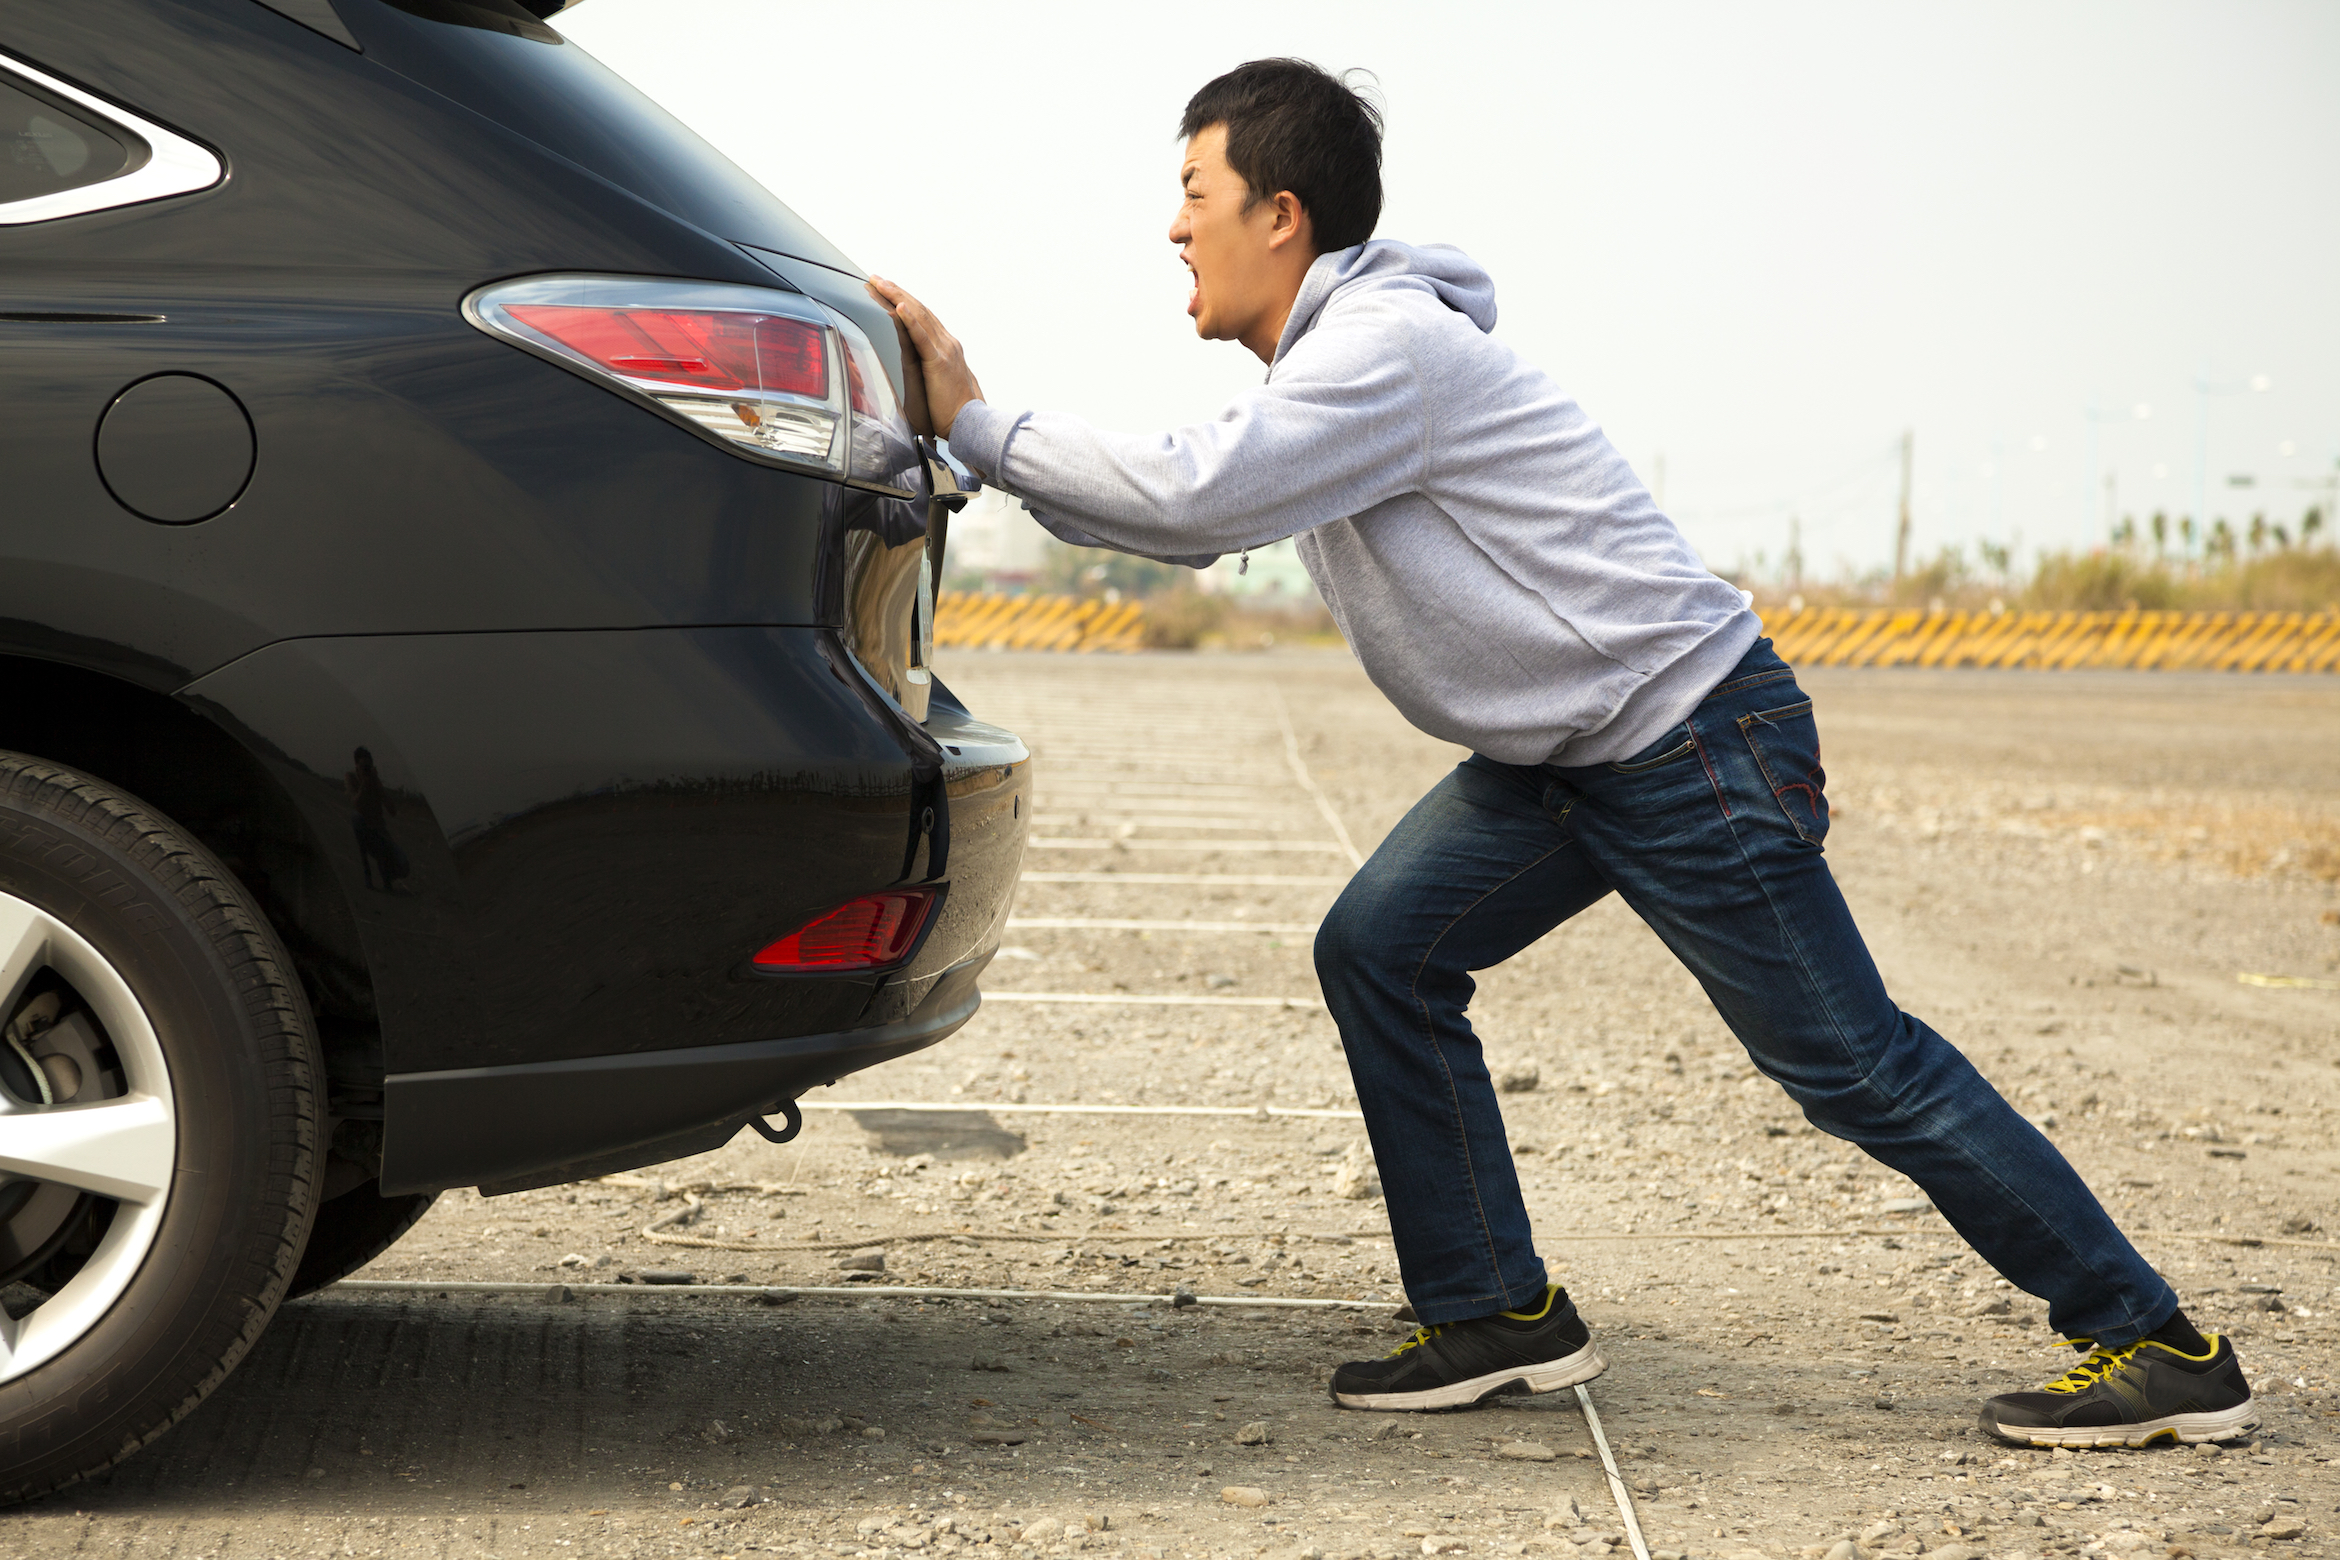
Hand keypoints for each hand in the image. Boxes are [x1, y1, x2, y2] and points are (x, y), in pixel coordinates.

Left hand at [866, 276, 983, 439]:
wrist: (971, 426)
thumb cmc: (954, 413)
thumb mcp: (937, 384)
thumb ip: (928, 370)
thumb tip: (920, 368)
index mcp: (946, 348)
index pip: (921, 317)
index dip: (902, 301)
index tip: (883, 290)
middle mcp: (947, 344)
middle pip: (918, 310)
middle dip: (894, 292)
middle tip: (875, 279)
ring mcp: (944, 351)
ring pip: (918, 317)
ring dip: (897, 297)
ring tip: (880, 284)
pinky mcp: (938, 363)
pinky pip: (921, 338)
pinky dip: (910, 320)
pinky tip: (899, 307)